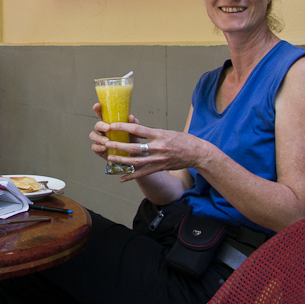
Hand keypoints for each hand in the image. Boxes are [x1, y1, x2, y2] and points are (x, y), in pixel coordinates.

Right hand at [89, 105, 140, 160]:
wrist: (132, 158)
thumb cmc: (132, 143)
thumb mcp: (135, 133)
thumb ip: (133, 124)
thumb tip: (131, 117)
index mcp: (110, 124)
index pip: (102, 115)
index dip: (98, 109)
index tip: (97, 105)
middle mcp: (103, 131)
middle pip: (97, 125)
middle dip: (101, 125)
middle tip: (107, 128)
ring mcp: (100, 140)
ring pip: (93, 135)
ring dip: (99, 138)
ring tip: (107, 141)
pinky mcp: (99, 149)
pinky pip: (94, 147)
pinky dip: (99, 147)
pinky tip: (104, 148)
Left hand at [99, 121, 213, 180]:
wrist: (197, 153)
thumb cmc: (182, 140)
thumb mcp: (167, 132)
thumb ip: (152, 133)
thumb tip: (135, 130)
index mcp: (159, 135)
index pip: (139, 130)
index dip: (124, 128)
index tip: (112, 125)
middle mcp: (158, 147)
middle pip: (134, 147)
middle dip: (118, 146)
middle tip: (106, 143)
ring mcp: (159, 159)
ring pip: (136, 161)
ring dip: (122, 160)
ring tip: (110, 158)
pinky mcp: (160, 168)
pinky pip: (143, 173)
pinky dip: (131, 176)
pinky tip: (121, 178)